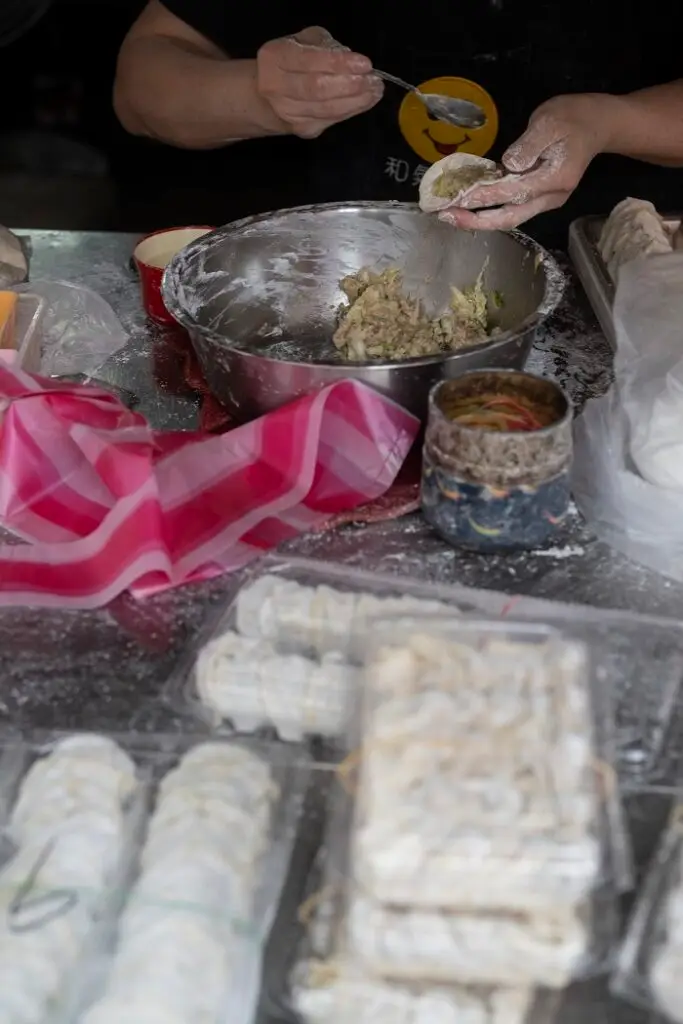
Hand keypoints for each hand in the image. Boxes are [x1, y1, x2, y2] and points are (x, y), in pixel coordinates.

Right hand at [257, 26, 382, 138]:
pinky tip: (364, 102)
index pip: (310, 60)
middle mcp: (276, 87)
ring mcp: (288, 112)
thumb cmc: (293, 62)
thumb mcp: (305, 41)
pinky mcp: (302, 129)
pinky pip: (331, 120)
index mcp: (275, 57)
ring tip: (374, 91)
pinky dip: (351, 110)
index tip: (364, 64)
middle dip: (351, 85)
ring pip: (327, 109)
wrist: (272, 96)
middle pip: (318, 89)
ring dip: (356, 101)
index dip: (339, 63)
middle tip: (374, 81)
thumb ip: (325, 47)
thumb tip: (352, 61)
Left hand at [439, 94, 611, 230]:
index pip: (512, 192)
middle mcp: (550, 197)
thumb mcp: (550, 121)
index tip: (456, 198)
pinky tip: (469, 206)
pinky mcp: (540, 198)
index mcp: (554, 179)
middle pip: (510, 218)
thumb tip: (507, 165)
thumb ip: (528, 145)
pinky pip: (512, 209)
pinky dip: (490, 210)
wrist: (599, 125)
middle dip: (476, 220)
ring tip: (451, 215)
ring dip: (479, 219)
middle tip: (445, 216)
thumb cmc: (574, 118)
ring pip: (510, 218)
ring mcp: (546, 201)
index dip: (483, 196)